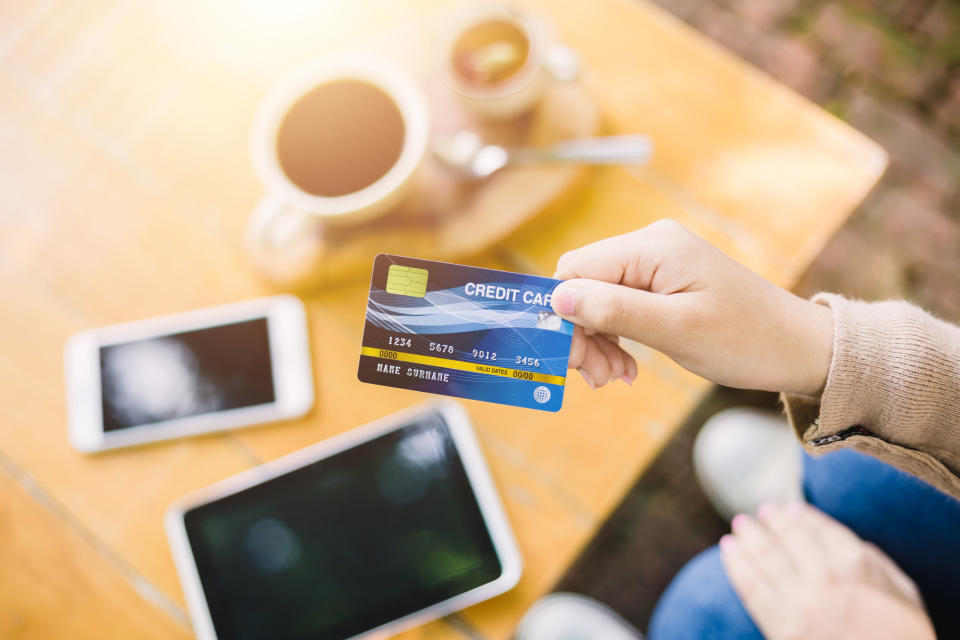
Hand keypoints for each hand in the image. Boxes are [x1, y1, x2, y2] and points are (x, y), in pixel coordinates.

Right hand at [550, 220, 833, 394]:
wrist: (796, 348)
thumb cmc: (745, 339)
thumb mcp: (675, 330)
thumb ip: (614, 310)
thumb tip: (556, 297)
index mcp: (652, 247)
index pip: (575, 270)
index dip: (562, 315)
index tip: (572, 361)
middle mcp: (649, 245)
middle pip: (582, 285)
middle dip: (580, 334)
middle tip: (596, 379)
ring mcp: (656, 262)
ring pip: (596, 299)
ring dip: (596, 341)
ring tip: (614, 377)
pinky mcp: (662, 282)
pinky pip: (618, 306)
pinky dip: (614, 337)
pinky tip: (624, 367)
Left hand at [720, 502, 934, 639]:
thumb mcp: (905, 597)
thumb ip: (876, 564)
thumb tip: (852, 544)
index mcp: (857, 567)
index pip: (819, 530)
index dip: (801, 517)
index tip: (789, 509)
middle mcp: (824, 580)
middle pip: (788, 539)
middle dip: (771, 522)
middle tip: (761, 512)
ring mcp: (799, 606)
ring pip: (764, 559)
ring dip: (749, 537)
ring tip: (739, 526)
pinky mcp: (780, 631)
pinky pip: (751, 589)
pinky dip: (736, 565)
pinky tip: (729, 550)